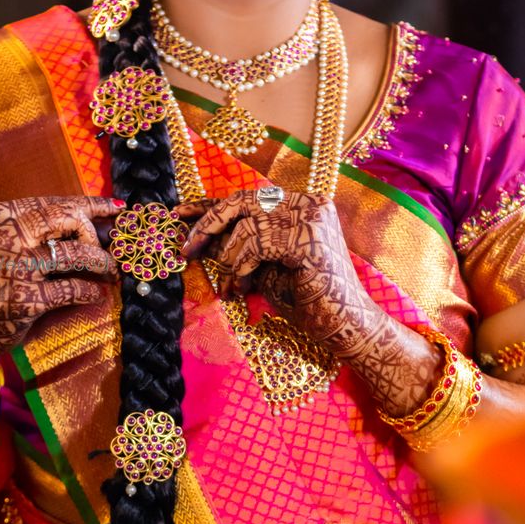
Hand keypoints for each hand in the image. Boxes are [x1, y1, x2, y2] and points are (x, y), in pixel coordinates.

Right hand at [0, 195, 120, 381]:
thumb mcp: (4, 245)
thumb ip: (43, 231)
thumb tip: (102, 223)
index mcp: (0, 216)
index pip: (56, 203)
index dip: (93, 205)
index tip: (119, 209)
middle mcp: (5, 237)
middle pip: (70, 220)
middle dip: (96, 235)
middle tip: (109, 250)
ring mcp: (14, 269)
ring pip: (78, 255)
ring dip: (103, 264)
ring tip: (110, 272)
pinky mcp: (24, 300)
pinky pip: (74, 288)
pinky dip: (91, 291)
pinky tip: (95, 293)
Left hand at [177, 190, 378, 357]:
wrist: (345, 324)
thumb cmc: (305, 298)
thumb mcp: (261, 267)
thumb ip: (234, 248)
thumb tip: (195, 236)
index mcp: (300, 204)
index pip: (247, 198)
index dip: (210, 206)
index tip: (180, 213)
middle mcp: (308, 202)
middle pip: (242, 200)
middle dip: (208, 225)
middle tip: (184, 248)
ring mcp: (311, 215)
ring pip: (245, 225)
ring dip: (228, 261)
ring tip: (231, 289)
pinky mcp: (308, 236)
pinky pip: (256, 244)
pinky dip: (241, 268)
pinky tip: (244, 289)